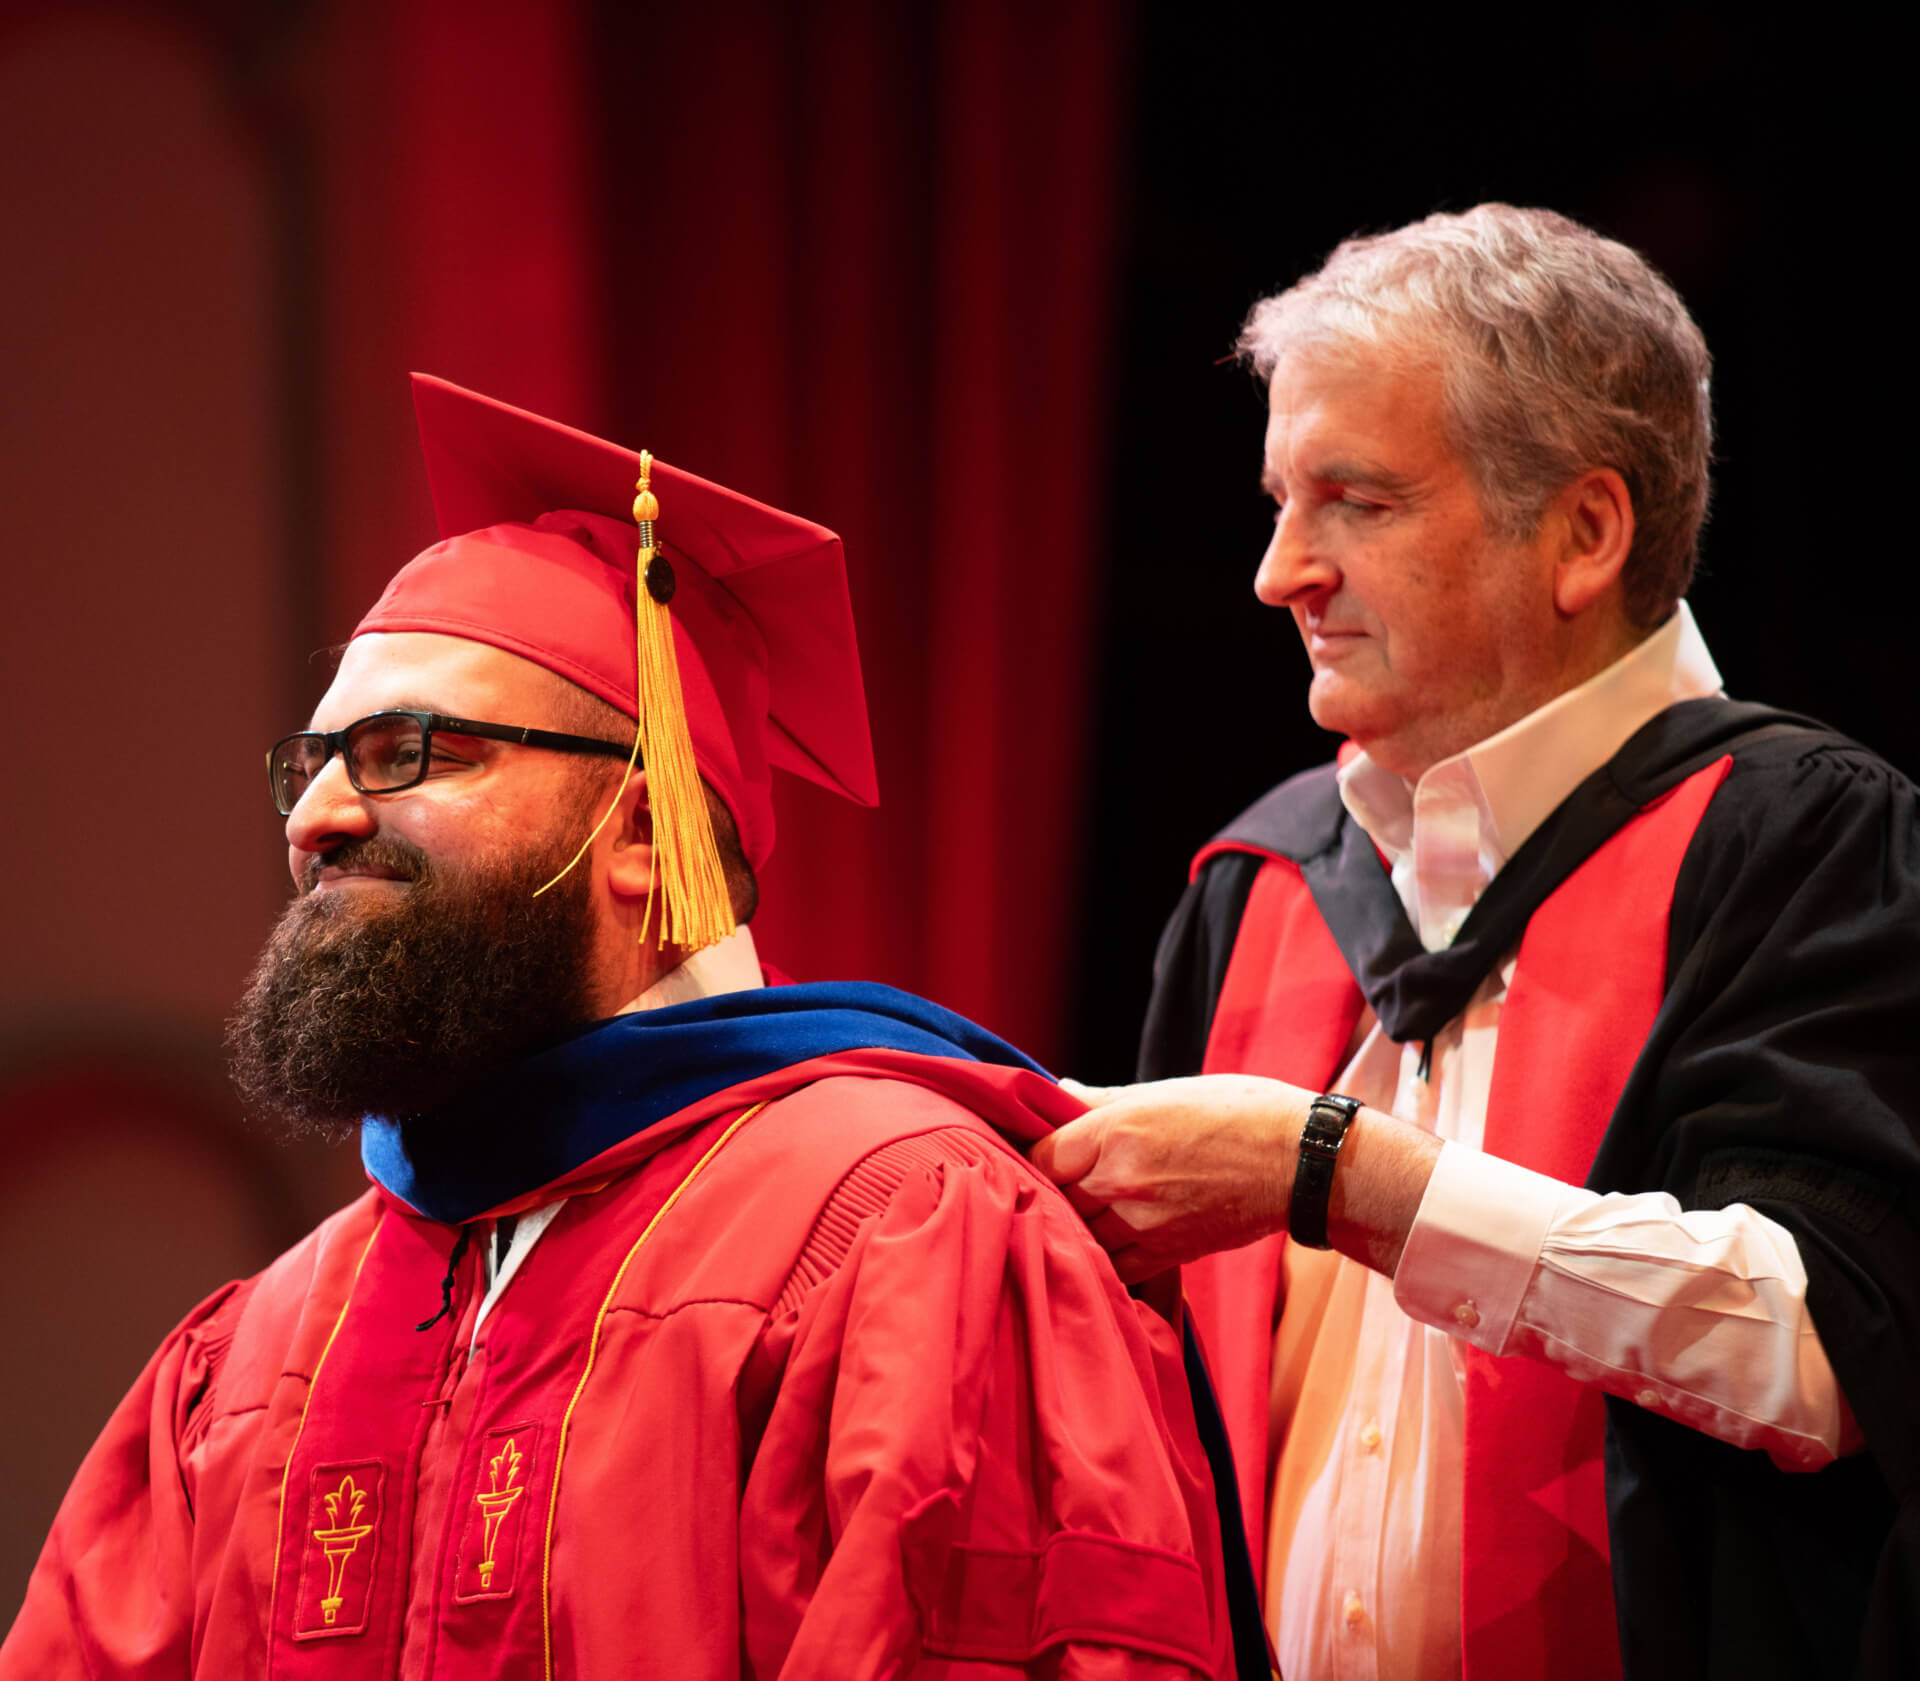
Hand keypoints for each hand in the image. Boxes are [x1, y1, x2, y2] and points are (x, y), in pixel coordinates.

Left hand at [1029, 1074, 1312, 1281]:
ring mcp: (1142, 1222)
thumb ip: (1103, 1100)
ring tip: (1079, 1213)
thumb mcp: (1165, 1091)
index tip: (1037, 1153)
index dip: (1030, 1154)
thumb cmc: (1237, 1112)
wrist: (1299, 1161)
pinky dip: (1102, 1258)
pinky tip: (1105, 1245)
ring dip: (1074, 1226)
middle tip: (1054, 1183)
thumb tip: (1061, 1091)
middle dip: (1050, 1190)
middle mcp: (1120, 1180)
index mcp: (1115, 1131)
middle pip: (1053, 1196)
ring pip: (1079, 1234)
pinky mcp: (1167, 1253)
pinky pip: (1113, 1267)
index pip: (1039, 1154)